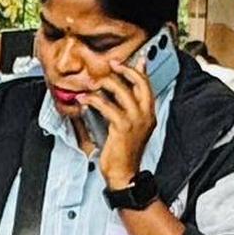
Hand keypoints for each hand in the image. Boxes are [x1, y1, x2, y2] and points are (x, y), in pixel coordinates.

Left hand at [83, 62, 156, 189]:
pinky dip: (93, 100)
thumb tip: (119, 92)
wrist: (124, 173)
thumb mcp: (130, 127)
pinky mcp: (122, 127)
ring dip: (104, 83)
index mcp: (149, 114)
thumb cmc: (124, 151)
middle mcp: (145, 115)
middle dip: (125, 69)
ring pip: (122, 91)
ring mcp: (135, 120)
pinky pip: (107, 106)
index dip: (138, 70)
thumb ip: (127, 109)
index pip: (147, 85)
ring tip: (92, 84)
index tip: (129, 60)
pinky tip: (84, 100)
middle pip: (139, 83)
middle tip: (111, 65)